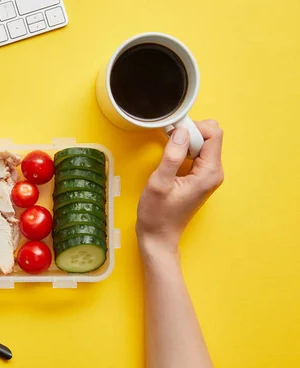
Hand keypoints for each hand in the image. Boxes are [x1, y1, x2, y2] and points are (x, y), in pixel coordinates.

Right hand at [136, 120, 223, 260]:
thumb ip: (172, 156)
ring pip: (205, 144)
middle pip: (211, 136)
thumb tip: (182, 131)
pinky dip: (185, 150)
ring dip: (186, 141)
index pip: (214, 134)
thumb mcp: (159, 183)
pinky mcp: (201, 178)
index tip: (173, 133)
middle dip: (190, 133)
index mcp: (209, 173)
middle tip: (169, 142)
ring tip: (168, 150)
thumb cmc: (157, 214)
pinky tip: (171, 157)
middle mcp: (214, 173)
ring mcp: (209, 176)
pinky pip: (199, 154)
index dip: (193, 127)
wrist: (158, 236)